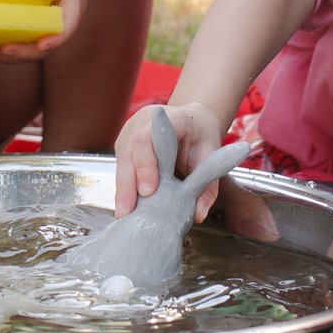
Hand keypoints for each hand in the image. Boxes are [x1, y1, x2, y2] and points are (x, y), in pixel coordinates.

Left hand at [0, 0, 95, 64]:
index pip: (68, 26)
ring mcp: (52, 29)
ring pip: (36, 52)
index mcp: (72, 3)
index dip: (56, 38)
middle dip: (25, 52)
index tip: (42, 45)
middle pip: (47, 47)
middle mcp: (64, 22)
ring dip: (14, 57)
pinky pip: (28, 46)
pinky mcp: (41, 31)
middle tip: (4, 49)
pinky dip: (11, 53)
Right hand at [113, 99, 229, 217]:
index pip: (147, 138)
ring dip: (122, 188)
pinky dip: (123, 186)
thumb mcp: (211, 158)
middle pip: (129, 151)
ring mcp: (131, 131)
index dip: (145, 164)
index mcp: (169, 118)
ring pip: (121, 160)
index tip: (148, 190)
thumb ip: (208, 185)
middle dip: (127, 184)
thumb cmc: (200, 138)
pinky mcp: (125, 144)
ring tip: (124, 213)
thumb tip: (198, 213)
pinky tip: (126, 203)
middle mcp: (144, 121)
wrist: (195, 122)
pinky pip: (121, 166)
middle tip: (127, 210)